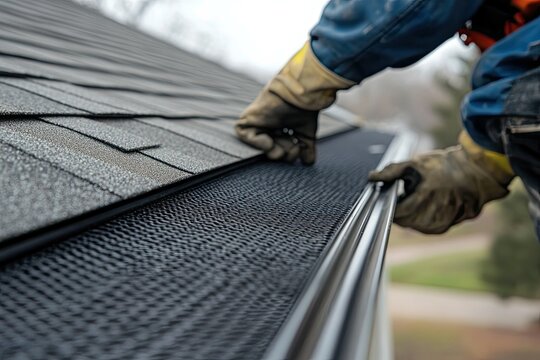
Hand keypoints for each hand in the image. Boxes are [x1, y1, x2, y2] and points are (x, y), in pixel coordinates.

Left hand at [235, 89, 317, 163]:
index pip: (282, 149)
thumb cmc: (304, 108)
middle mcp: (268, 126)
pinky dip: (259, 144)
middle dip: (286, 154)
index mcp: (280, 128)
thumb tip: (308, 163)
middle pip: (273, 152)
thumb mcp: (306, 132)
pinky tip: (270, 141)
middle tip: (294, 147)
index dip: (291, 153)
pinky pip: (245, 137)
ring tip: (284, 143)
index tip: (300, 147)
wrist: (301, 94)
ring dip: (274, 152)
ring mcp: (258, 123)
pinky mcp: (248, 119)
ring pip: (261, 148)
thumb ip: (307, 148)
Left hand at [369, 138, 513, 233]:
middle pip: (400, 220)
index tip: (389, 194)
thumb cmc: (445, 166)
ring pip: (410, 224)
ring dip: (409, 213)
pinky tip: (426, 203)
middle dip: (399, 207)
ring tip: (418, 196)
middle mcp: (429, 218)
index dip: (387, 203)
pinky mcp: (441, 229)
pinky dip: (420, 216)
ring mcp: (436, 226)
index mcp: (421, 201)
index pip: (393, 212)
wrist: (475, 174)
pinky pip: (421, 226)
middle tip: (405, 192)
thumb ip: (391, 172)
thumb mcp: (415, 164)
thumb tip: (372, 178)